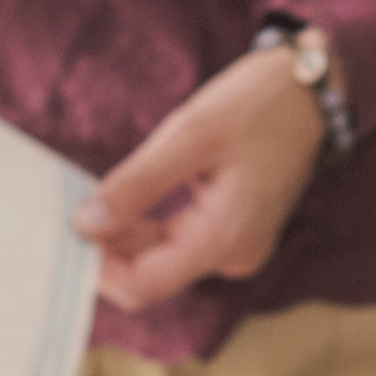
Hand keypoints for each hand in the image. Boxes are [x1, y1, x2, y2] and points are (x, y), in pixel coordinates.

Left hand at [75, 39, 330, 311]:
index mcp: (224, 239)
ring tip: (87, 200)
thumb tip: (85, 225)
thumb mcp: (190, 135)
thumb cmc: (260, 103)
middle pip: (149, 274)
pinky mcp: (233, 230)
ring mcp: (236, 246)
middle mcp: (232, 256)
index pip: (142, 286)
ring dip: (121, 236)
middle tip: (64, 210)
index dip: (97, 269)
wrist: (312, 88)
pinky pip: (178, 241)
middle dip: (105, 248)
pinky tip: (121, 200)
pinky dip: (145, 226)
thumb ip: (136, 185)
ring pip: (161, 258)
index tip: (63, 233)